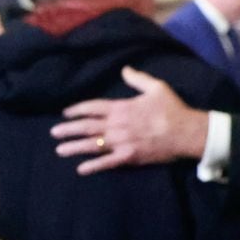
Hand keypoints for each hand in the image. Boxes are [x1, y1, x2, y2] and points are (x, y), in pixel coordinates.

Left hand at [52, 66, 209, 174]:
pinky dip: (93, 166)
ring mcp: (121, 141)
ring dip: (74, 147)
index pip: (92, 107)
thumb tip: (125, 70)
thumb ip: (138, 78)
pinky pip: (107, 162)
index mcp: (121, 107)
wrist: (186, 132)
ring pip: (93, 144)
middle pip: (87, 126)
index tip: (65, 112)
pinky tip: (81, 169)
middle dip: (69, 129)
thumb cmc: (172, 109)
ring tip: (59, 150)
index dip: (77, 110)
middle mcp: (117, 124)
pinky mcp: (129, 156)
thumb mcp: (156, 87)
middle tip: (54, 132)